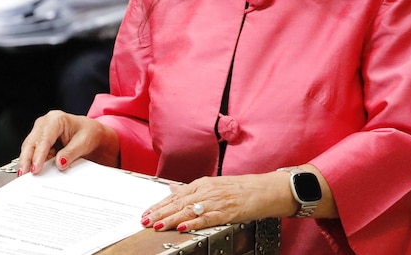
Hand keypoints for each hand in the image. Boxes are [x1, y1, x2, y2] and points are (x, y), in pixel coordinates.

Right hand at [17, 110, 119, 175]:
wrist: (92, 134)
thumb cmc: (89, 133)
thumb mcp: (84, 143)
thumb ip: (71, 153)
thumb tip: (59, 163)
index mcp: (56, 119)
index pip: (44, 139)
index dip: (38, 155)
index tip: (35, 168)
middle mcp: (45, 124)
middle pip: (31, 143)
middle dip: (26, 160)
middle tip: (24, 175)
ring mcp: (40, 132)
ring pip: (29, 149)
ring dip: (27, 163)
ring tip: (25, 177)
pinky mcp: (40, 142)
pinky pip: (33, 154)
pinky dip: (32, 163)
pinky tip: (32, 173)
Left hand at [141, 171, 295, 232]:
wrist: (265, 189)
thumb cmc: (241, 188)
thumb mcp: (214, 184)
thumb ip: (191, 188)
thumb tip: (172, 188)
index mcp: (203, 183)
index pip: (175, 194)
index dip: (160, 204)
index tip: (146, 212)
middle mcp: (207, 190)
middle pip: (179, 202)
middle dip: (160, 213)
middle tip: (145, 221)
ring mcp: (217, 201)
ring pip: (189, 210)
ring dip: (171, 218)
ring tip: (157, 225)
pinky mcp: (227, 211)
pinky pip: (207, 218)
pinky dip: (194, 222)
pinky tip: (182, 227)